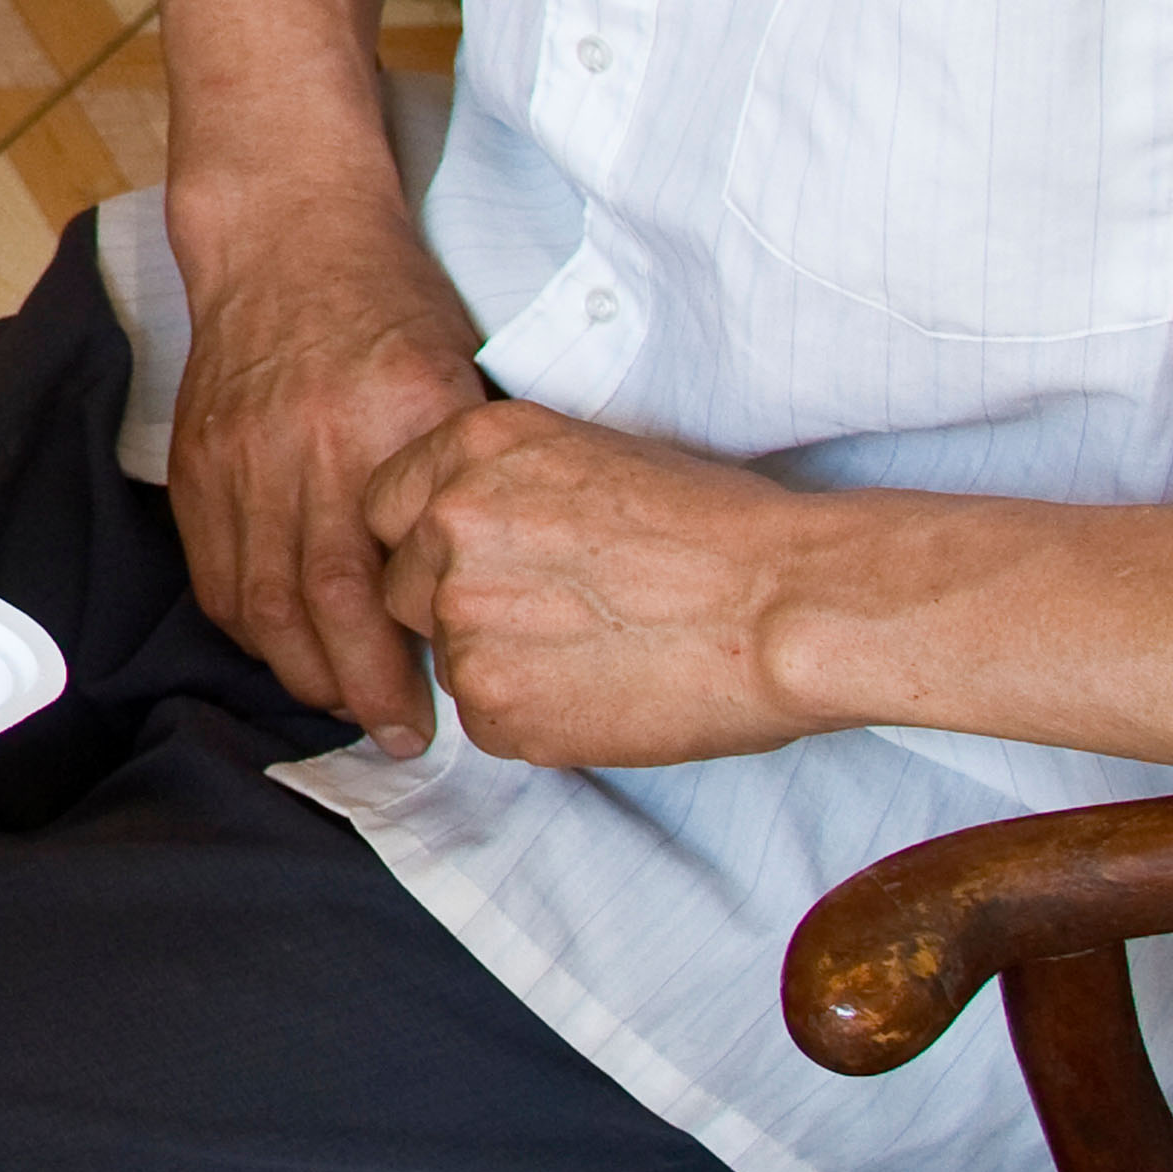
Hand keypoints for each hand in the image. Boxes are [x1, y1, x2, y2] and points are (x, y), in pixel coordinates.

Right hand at [161, 178, 494, 750]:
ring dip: (299, 670)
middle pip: (318, 607)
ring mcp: (238, 457)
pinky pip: (214, 570)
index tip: (438, 712)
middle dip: (356, 690)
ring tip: (342, 703)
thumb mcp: (460, 377)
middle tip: (394, 736)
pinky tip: (283, 645)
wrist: (285, 236)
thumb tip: (486, 584)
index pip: (385, 583)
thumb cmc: (391, 304)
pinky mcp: (196, 461)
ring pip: (257, 601)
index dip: (403, 666)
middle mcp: (305, 448)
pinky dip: (247, 625)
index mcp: (387, 426)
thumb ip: (463, 477)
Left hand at [364, 398, 825, 768]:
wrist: (787, 604)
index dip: (428, 545)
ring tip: (597, 652)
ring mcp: (463, 617)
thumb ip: (504, 489)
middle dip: (459, 609)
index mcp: (468, 449)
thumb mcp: (590, 459)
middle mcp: (447, 524)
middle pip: (403, 587)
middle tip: (552, 617)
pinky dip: (534, 719)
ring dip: (501, 665)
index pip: (384, 508)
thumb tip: (464, 528)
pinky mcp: (494, 703)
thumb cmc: (720, 528)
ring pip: (447, 659)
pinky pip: (486, 721)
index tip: (477, 565)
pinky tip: (605, 692)